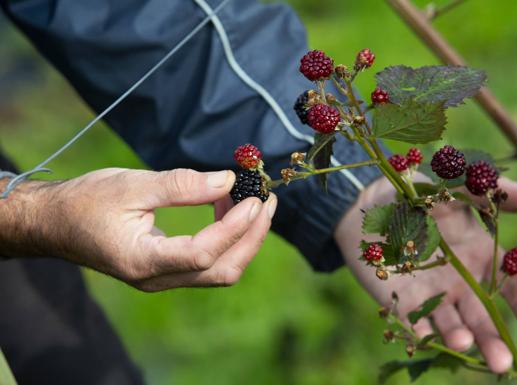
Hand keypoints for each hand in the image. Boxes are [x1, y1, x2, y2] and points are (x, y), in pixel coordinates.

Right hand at [0, 168, 276, 290]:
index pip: (204, 253)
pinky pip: (208, 263)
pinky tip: (229, 209)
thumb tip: (229, 180)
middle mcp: (156, 278)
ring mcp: (162, 279)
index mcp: (142, 260)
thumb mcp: (131, 185)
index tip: (254, 198)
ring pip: (219, 271)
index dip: (235, 226)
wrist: (55, 223)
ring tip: (253, 202)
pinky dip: (227, 239)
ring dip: (244, 239)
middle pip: (222, 270)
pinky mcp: (166, 270)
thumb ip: (181, 185)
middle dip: (252, 237)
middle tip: (268, 201)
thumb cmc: (85, 202)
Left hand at [335, 175, 516, 372]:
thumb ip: (494, 194)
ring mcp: (434, 295)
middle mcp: (462, 282)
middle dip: (493, 338)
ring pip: (453, 325)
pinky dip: (422, 332)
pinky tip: (426, 339)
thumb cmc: (417, 193)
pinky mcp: (404, 302)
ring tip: (463, 344)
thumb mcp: (456, 187)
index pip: (511, 285)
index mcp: (481, 256)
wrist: (370, 204)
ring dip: (460, 338)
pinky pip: (416, 322)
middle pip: (483, 316)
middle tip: (502, 362)